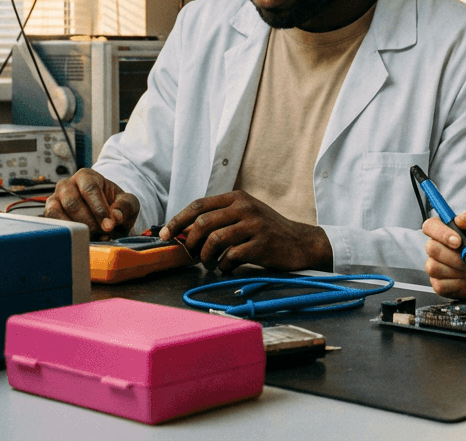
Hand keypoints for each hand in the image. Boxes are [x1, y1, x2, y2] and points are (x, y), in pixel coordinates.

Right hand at [43, 168, 139, 239]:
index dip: (99, 208)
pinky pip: (51, 224)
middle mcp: (67, 185)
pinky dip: (65, 234)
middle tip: (103, 234)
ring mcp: (55, 199)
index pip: (90, 188)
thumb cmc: (115, 205)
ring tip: (93, 237)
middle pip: (73, 203)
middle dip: (90, 222)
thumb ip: (125, 207)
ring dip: (76, 229)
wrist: (105, 214)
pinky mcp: (49, 215)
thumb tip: (115, 217)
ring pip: (57, 213)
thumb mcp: (128, 203)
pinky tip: (80, 239)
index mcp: (87, 176)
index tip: (109, 225)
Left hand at [159, 191, 332, 272]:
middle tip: (190, 254)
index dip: (178, 220)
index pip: (199, 205)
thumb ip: (219, 219)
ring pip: (215, 241)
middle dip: (190, 242)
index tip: (164, 234)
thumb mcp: (244, 216)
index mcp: (237, 198)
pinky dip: (224, 266)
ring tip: (210, 264)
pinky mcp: (262, 243)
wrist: (300, 242)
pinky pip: (231, 256)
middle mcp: (245, 207)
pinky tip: (228, 268)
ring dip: (206, 257)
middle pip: (203, 223)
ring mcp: (254, 225)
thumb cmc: (267, 231)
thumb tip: (184, 232)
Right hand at [422, 208, 465, 300]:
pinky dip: (456, 283)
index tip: (458, 241)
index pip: (430, 226)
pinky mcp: (441, 284)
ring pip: (433, 267)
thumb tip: (460, 218)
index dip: (440, 233)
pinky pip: (440, 285)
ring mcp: (438, 266)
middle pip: (431, 248)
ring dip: (456, 269)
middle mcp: (440, 247)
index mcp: (448, 230)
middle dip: (454, 256)